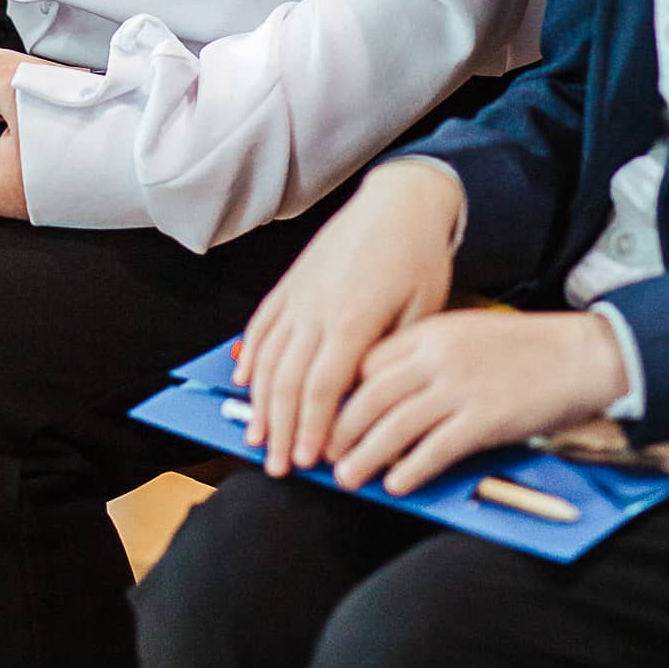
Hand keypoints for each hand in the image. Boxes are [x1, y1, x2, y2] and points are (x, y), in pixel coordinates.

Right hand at [236, 162, 461, 476]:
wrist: (399, 201)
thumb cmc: (418, 256)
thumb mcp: (424, 312)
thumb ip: (392, 360)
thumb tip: (372, 406)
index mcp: (352, 319)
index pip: (322, 388)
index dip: (312, 430)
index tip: (310, 462)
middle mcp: (316, 308)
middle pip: (287, 381)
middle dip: (280, 430)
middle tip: (277, 467)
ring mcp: (298, 293)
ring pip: (267, 356)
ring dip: (260, 402)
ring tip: (258, 437)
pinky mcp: (291, 281)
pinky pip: (262, 323)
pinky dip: (250, 356)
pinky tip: (244, 382)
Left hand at [329, 309, 629, 496]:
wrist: (579, 355)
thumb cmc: (523, 348)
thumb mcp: (466, 334)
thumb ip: (426, 355)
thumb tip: (385, 391)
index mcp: (432, 330)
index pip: (368, 362)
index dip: (342, 392)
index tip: (326, 415)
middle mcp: (438, 356)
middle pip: (371, 395)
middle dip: (341, 429)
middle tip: (323, 453)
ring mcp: (460, 387)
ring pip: (394, 426)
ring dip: (364, 456)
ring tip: (346, 478)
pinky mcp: (484, 419)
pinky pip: (435, 450)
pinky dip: (409, 469)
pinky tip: (395, 484)